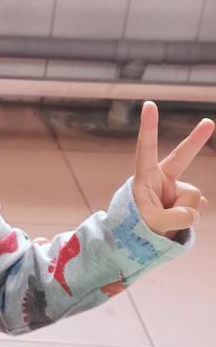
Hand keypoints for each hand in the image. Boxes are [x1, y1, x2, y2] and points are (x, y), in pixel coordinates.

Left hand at [132, 101, 213, 236]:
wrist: (143, 241)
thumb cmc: (137, 228)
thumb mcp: (150, 224)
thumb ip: (172, 218)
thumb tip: (194, 213)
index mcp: (145, 177)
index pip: (146, 149)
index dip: (149, 127)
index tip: (149, 104)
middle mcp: (163, 179)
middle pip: (182, 157)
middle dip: (196, 139)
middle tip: (208, 122)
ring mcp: (178, 190)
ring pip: (193, 198)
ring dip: (182, 214)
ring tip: (166, 223)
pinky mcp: (190, 202)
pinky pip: (199, 210)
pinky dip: (189, 220)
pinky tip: (177, 224)